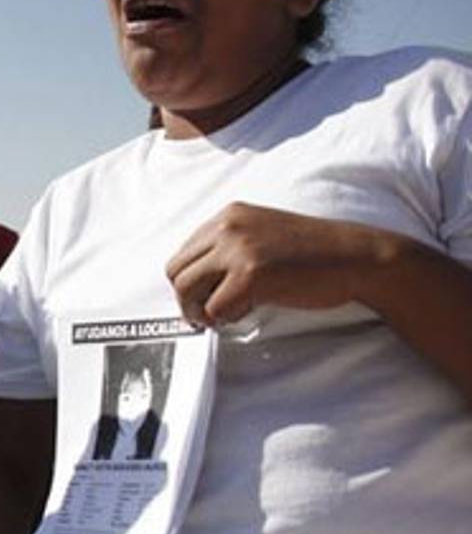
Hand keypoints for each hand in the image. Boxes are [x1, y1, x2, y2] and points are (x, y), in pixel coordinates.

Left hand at [166, 202, 392, 326]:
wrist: (357, 257)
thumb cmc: (313, 255)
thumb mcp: (262, 236)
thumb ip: (229, 249)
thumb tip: (197, 284)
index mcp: (229, 215)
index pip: (183, 253)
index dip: (190, 282)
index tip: (205, 298)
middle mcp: (227, 226)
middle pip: (175, 271)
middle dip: (187, 299)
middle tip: (207, 315)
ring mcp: (238, 248)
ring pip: (186, 290)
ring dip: (200, 311)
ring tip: (222, 317)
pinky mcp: (251, 274)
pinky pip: (215, 308)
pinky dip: (226, 318)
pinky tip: (247, 313)